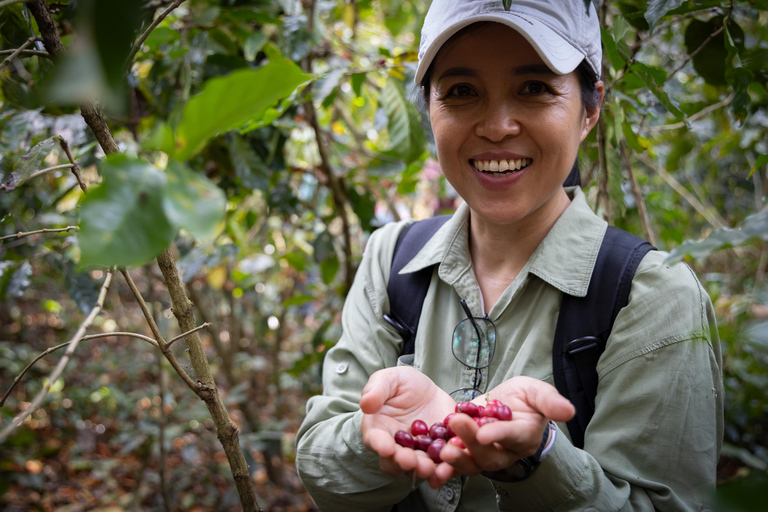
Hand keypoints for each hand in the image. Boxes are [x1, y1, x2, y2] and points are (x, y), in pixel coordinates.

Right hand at [360, 367, 454, 480]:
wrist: (427, 393)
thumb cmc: (402, 385)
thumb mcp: (390, 379)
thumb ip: (377, 389)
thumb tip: (366, 404)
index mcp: (378, 429)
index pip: (375, 439)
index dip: (379, 444)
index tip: (386, 447)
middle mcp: (395, 447)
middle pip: (394, 461)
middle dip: (402, 462)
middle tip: (411, 461)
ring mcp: (416, 453)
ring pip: (416, 468)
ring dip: (422, 470)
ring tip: (429, 467)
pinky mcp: (436, 455)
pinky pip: (439, 466)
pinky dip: (443, 471)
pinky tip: (448, 469)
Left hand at [433, 377, 574, 485]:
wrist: (508, 406)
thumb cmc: (525, 399)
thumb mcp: (536, 392)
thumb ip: (549, 400)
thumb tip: (569, 411)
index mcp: (524, 435)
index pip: (512, 436)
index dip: (499, 435)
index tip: (485, 432)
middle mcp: (505, 452)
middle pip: (488, 454)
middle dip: (470, 442)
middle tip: (455, 425)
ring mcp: (485, 456)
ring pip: (470, 463)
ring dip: (455, 458)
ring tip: (440, 448)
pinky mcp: (466, 455)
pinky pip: (454, 464)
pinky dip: (441, 466)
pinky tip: (428, 463)